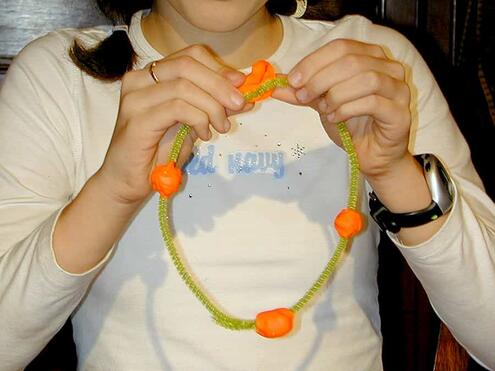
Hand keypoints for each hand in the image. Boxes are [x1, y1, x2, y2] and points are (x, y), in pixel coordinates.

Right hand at [96, 45, 252, 204]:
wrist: (128, 182)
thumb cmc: (158, 153)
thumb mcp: (193, 123)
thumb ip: (214, 105)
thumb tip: (245, 94)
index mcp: (151, 75)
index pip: (190, 55)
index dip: (218, 68)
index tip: (240, 86)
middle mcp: (139, 79)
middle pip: (188, 65)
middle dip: (220, 85)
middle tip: (239, 105)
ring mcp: (135, 98)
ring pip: (184, 86)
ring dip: (212, 106)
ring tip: (221, 127)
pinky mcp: (137, 119)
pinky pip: (177, 108)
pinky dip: (198, 119)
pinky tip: (204, 135)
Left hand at [272, 39, 411, 179]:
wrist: (371, 155)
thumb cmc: (351, 125)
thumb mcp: (321, 104)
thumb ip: (301, 93)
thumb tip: (272, 84)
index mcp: (370, 57)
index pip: (340, 47)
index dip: (314, 61)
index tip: (292, 80)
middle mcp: (389, 67)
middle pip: (351, 60)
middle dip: (320, 79)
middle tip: (303, 97)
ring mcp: (398, 89)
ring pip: (365, 78)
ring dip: (336, 94)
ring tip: (323, 110)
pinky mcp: (400, 112)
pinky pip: (373, 102)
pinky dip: (348, 109)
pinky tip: (336, 118)